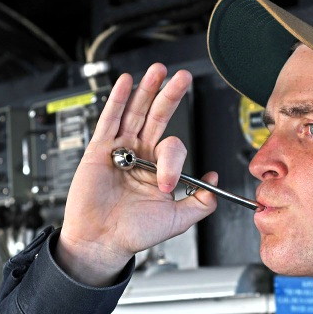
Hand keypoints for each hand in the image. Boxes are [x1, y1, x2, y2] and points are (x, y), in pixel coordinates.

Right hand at [56, 63, 217, 285]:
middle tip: (182, 77)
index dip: (173, 161)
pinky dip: (117, 100)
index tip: (167, 184)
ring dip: (146, 90)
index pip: (173, 147)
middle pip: (157, 117)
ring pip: (135, 112)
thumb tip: (214, 179)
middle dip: (170, 96)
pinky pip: (108, 120)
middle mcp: (140, 156)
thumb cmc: (133, 234)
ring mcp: (119, 150)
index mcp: (158, 169)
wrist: (102, 242)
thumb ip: (201, 203)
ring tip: (158, 71)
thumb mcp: (178, 220)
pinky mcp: (99, 150)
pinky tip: (126, 83)